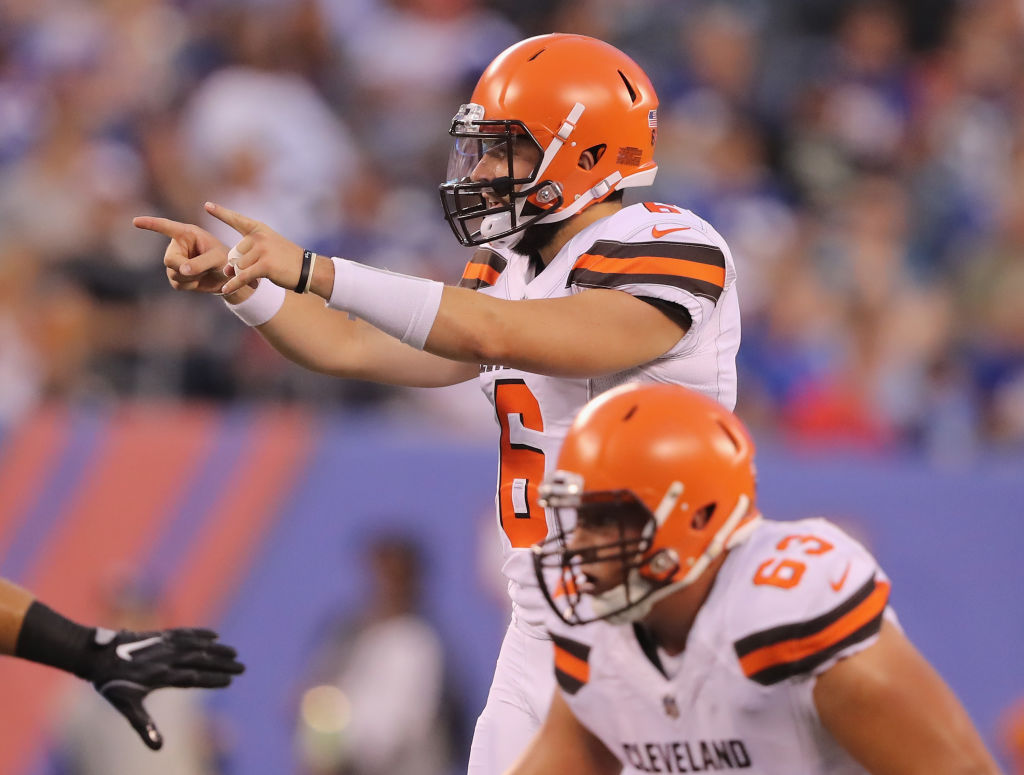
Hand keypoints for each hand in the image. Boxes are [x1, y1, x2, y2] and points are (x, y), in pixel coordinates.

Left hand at [84, 627, 244, 749]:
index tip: (230, 681)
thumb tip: (157, 748)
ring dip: (216, 649)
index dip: (213, 679)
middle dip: (222, 664)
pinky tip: (213, 635)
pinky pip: (184, 633)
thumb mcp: (127, 707)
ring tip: (234, 652)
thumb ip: (144, 726)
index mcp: (161, 677)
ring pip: (196, 646)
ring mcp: (164, 645)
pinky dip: (200, 633)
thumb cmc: (112, 685)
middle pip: (201, 661)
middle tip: (242, 667)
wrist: (97, 656)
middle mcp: (167, 660)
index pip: (194, 679)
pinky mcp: (161, 635)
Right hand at [133, 215, 232, 294]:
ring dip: (191, 277)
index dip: (150, 224)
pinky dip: (190, 285)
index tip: (135, 221)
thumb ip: (201, 263)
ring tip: (205, 272)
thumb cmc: (226, 261)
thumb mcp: (218, 259)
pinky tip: (199, 280)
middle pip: (169, 260)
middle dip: (184, 268)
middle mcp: (178, 246)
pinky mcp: (176, 276)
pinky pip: (177, 284)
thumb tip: (182, 270)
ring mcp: (175, 262)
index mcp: (187, 234)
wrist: (229, 279)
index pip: (165, 227)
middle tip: (201, 270)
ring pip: (173, 273)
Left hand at [203, 201, 303, 294]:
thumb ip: (245, 254)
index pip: (236, 219)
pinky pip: (243, 276)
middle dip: (239, 265)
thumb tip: (226, 271)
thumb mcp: (267, 248)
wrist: (307, 269)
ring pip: (238, 267)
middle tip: (258, 268)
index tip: (207, 205)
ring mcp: (262, 250)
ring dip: (244, 275)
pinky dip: (234, 284)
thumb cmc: (285, 259)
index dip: (220, 212)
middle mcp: (259, 236)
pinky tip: (226, 290)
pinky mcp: (264, 265)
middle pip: (234, 254)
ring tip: (261, 274)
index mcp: (259, 228)